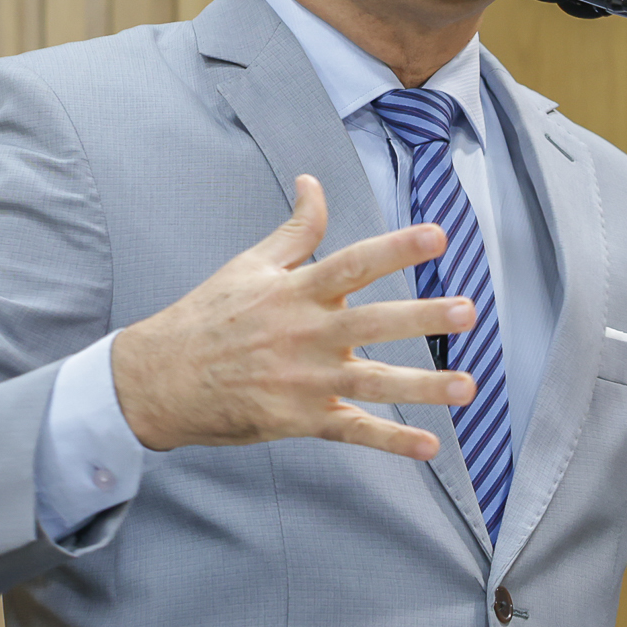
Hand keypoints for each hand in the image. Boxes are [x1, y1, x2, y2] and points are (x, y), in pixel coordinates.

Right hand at [110, 174, 476, 456]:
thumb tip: (313, 182)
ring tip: (468, 386)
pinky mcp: (299, 419)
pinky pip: (352, 431)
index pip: (354, 262)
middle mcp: (305, 334)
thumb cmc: (206, 317)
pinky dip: (392, 440)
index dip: (396, 248)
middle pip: (372, 322)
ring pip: (373, 383)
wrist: (158, 380)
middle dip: (422, 317)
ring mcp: (304, 380)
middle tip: (467, 310)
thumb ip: (295, 230)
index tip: (438, 235)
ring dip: (423, 387)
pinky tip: (430, 445)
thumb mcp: (249, 265)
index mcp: (296, 291)